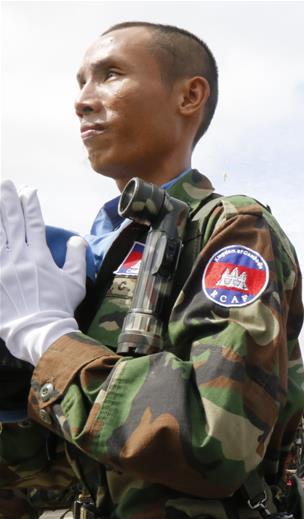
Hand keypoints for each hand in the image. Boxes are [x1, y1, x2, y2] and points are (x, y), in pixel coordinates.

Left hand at [0, 181, 85, 364]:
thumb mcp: (75, 282)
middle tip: (5, 184)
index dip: (32, 205)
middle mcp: (18, 257)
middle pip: (11, 223)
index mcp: (39, 256)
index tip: (29, 191)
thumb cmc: (60, 307)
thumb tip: (77, 239)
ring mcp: (2, 268)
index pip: (35, 224)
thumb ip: (76, 258)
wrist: (39, 330)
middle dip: (8, 201)